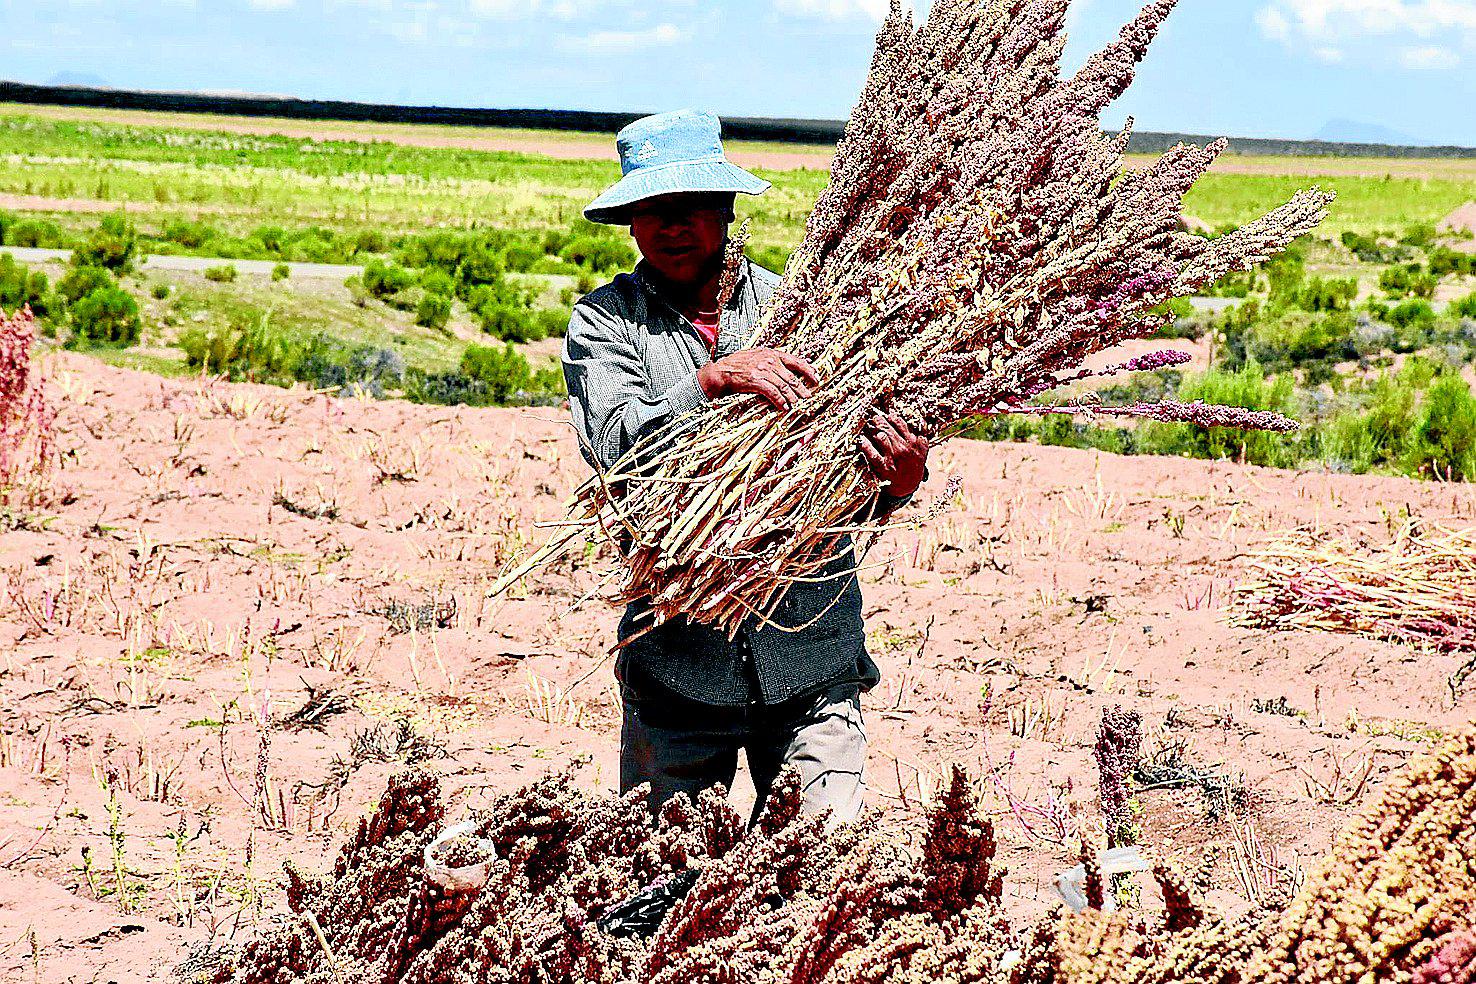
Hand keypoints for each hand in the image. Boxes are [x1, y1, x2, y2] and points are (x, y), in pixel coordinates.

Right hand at [697, 348, 819, 409]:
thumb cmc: (737, 365)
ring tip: (797, 404)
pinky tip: (784, 407)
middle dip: (802, 388)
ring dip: (792, 397)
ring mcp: (763, 370)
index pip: (795, 361)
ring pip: (784, 386)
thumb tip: (786, 369)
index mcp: (771, 353)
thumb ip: (771, 360)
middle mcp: (770, 360)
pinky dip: (780, 401)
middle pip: (792, 376)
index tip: (816, 378)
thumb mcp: (756, 356)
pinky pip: (773, 393)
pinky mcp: (757, 381)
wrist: (721, 371)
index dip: (808, 370)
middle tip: (808, 396)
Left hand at [859, 412, 928, 497]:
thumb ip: (917, 435)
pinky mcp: (883, 467)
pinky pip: (871, 453)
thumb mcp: (920, 450)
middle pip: (887, 428)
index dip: (889, 417)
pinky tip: (860, 440)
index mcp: (915, 443)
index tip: (884, 416)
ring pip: (880, 437)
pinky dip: (864, 444)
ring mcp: (894, 458)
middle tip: (872, 419)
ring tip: (866, 427)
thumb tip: (906, 418)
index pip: (899, 422)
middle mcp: (905, 449)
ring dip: (872, 430)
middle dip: (877, 421)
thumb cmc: (912, 466)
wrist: (907, 487)